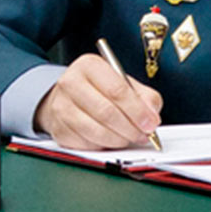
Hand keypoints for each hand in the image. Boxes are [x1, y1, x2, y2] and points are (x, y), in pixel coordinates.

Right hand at [33, 53, 162, 149]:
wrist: (69, 97)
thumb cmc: (100, 89)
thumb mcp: (125, 83)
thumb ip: (145, 96)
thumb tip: (151, 116)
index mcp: (90, 66)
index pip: (117, 90)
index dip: (137, 110)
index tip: (151, 123)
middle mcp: (71, 83)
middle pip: (106, 112)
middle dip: (130, 128)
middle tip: (143, 135)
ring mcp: (61, 107)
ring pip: (96, 131)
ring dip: (119, 140)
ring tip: (130, 138)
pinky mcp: (58, 129)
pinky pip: (87, 144)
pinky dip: (104, 146)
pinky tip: (112, 139)